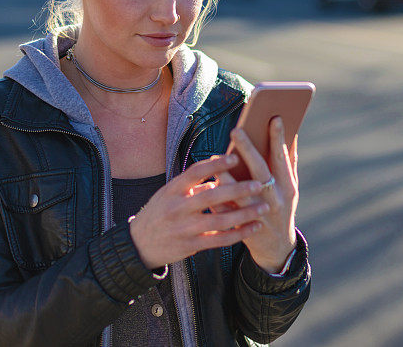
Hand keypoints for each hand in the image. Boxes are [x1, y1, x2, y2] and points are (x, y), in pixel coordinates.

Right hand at [128, 155, 269, 269]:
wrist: (138, 245)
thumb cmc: (158, 213)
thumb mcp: (168, 194)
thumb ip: (193, 186)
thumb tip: (219, 178)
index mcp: (173, 190)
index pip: (195, 172)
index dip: (216, 164)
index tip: (235, 156)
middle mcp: (178, 208)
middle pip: (212, 196)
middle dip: (238, 189)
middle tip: (260, 183)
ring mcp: (185, 228)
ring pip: (220, 220)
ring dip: (245, 213)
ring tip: (264, 207)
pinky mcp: (191, 245)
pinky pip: (220, 239)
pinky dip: (238, 233)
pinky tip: (253, 227)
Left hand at [213, 116, 298, 273]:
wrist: (276, 246)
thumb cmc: (282, 206)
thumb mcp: (290, 187)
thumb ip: (289, 162)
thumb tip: (291, 133)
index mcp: (287, 186)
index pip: (282, 158)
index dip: (278, 138)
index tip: (273, 117)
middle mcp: (274, 198)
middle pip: (260, 171)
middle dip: (248, 150)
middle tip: (237, 130)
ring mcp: (258, 213)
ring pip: (240, 193)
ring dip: (227, 176)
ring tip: (215, 158)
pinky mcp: (243, 226)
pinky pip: (226, 210)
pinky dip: (217, 199)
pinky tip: (209, 185)